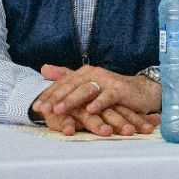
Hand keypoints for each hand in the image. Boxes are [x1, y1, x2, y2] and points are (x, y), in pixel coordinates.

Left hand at [31, 64, 160, 135]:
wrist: (141, 92)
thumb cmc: (111, 91)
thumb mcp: (87, 85)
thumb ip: (66, 77)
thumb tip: (43, 68)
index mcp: (82, 73)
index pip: (61, 84)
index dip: (48, 95)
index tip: (36, 107)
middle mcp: (92, 73)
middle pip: (69, 86)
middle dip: (55, 99)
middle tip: (43, 109)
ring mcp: (106, 80)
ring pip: (85, 90)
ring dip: (71, 101)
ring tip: (59, 110)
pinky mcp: (119, 90)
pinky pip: (107, 97)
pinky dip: (98, 103)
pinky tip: (90, 110)